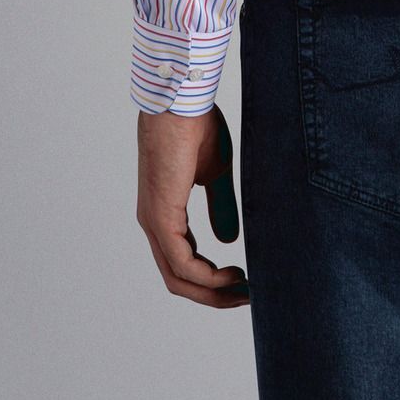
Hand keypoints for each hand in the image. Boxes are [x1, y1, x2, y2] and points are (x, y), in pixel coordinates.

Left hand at [136, 101, 249, 307]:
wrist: (183, 102)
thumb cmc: (197, 126)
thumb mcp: (216, 172)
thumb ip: (220, 205)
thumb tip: (228, 240)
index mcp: (164, 212)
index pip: (183, 261)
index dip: (211, 278)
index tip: (242, 280)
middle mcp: (153, 222)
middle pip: (178, 278)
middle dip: (213, 294)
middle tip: (246, 297)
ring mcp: (154, 222)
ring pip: (179, 277)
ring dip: (213, 291)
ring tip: (245, 289)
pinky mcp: (160, 217)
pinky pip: (182, 263)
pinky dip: (207, 277)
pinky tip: (232, 275)